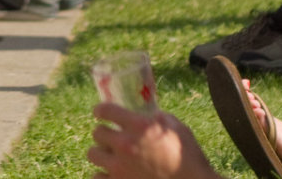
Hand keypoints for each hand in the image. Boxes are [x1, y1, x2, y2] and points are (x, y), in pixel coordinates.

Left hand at [88, 104, 216, 178]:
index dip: (100, 110)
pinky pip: (97, 177)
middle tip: (109, 136)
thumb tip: (147, 114)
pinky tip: (110, 173)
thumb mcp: (176, 127)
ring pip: (93, 154)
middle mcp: (125, 144)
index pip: (106, 111)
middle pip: (97, 133)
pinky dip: (102, 175)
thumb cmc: (188, 156)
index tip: (99, 113)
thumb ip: (157, 117)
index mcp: (139, 126)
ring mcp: (120, 168)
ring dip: (100, 153)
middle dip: (103, 133)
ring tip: (109, 155)